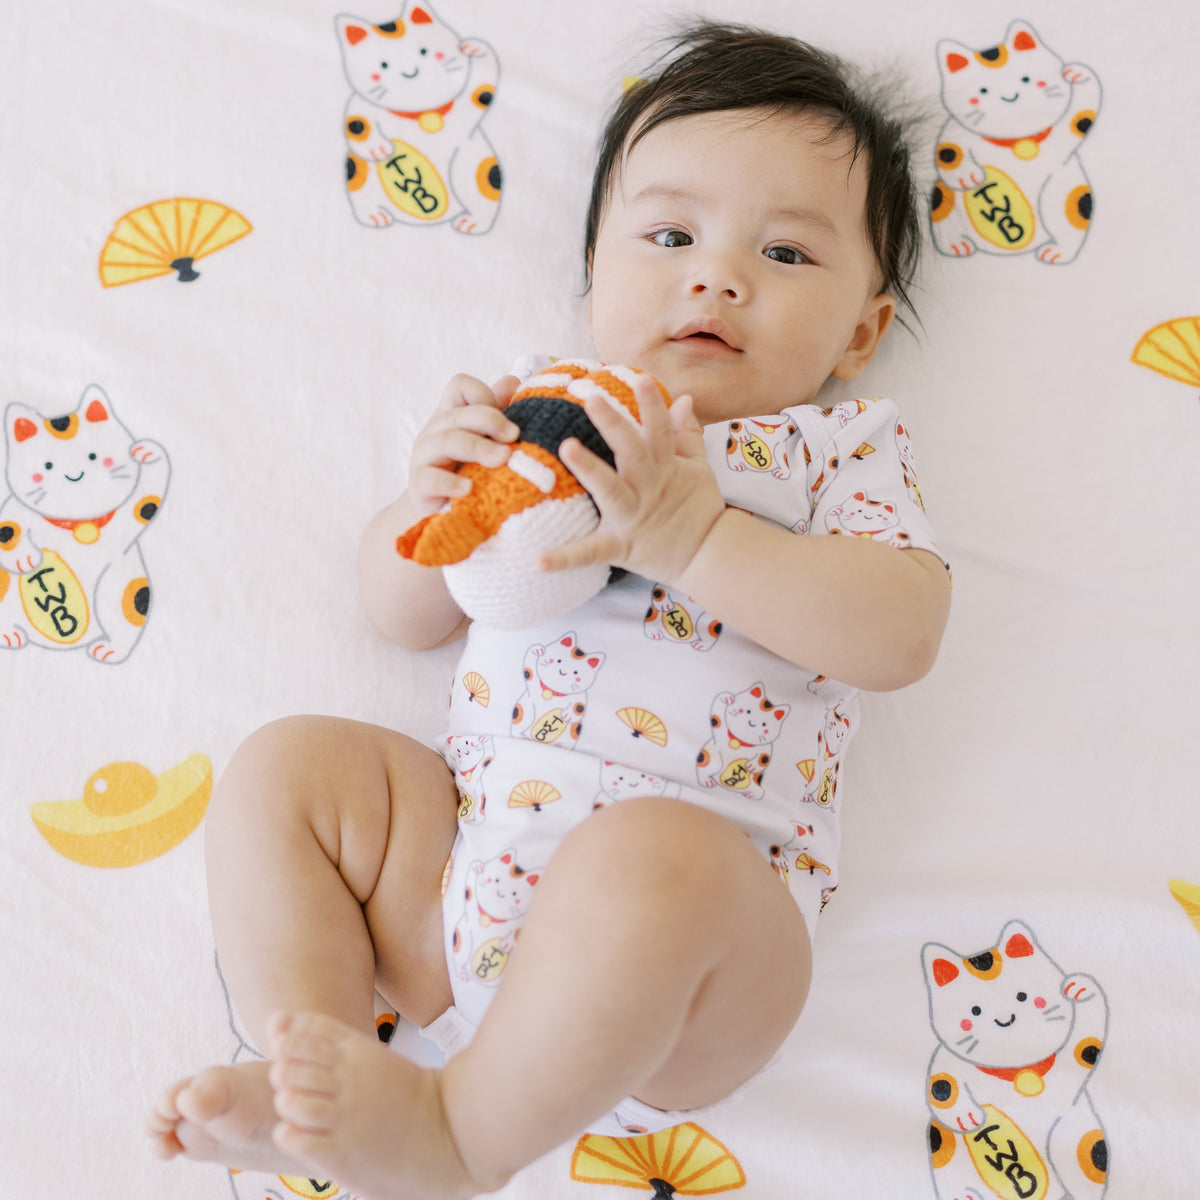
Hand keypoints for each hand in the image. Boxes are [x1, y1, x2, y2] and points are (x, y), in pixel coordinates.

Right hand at [407, 373, 519, 517]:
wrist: (438, 510)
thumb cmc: (466, 470)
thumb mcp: (483, 440)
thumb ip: (497, 412)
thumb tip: (513, 381)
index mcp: (452, 415)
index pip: (460, 386)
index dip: (483, 393)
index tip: (508, 416)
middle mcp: (435, 431)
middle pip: (459, 413)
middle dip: (491, 421)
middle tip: (515, 437)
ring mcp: (424, 457)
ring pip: (447, 441)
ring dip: (478, 448)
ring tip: (502, 459)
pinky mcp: (419, 485)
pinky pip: (431, 479)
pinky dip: (451, 483)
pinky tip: (469, 488)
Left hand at [540, 375, 724, 583]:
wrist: (709, 556)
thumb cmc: (697, 508)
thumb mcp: (697, 468)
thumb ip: (686, 434)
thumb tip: (683, 398)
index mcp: (666, 468)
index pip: (659, 431)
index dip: (652, 405)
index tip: (640, 378)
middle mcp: (648, 488)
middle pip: (632, 452)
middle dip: (614, 426)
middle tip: (592, 399)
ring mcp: (633, 517)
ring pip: (610, 490)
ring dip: (590, 468)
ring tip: (566, 447)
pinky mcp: (621, 546)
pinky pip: (590, 552)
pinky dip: (565, 558)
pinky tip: (538, 561)